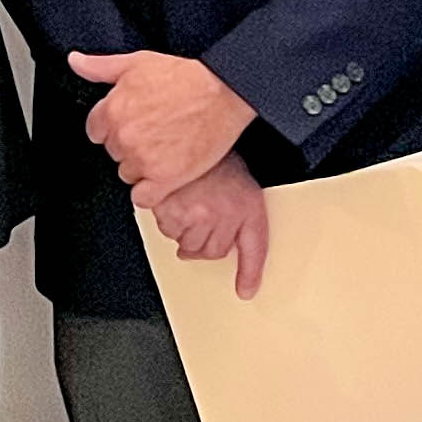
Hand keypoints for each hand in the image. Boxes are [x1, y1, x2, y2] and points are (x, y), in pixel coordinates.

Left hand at [68, 49, 257, 204]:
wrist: (223, 93)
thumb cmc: (185, 77)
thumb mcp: (137, 62)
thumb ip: (100, 67)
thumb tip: (75, 61)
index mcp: (112, 111)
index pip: (95, 132)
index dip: (113, 128)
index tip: (131, 124)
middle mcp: (124, 137)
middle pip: (113, 153)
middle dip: (129, 146)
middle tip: (154, 134)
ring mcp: (143, 160)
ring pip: (127, 174)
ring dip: (141, 168)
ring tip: (165, 150)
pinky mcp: (165, 179)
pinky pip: (143, 198)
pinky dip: (151, 192)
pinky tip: (163, 177)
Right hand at [147, 155, 272, 298]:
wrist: (195, 130)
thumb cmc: (216, 160)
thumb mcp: (244, 191)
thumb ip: (244, 231)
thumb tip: (245, 283)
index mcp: (247, 208)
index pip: (253, 250)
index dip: (250, 272)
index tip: (246, 291)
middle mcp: (225, 215)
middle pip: (211, 251)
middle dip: (204, 240)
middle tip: (202, 217)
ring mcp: (198, 215)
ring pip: (187, 244)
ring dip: (184, 229)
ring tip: (188, 203)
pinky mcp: (173, 211)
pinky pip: (168, 231)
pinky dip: (168, 218)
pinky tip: (175, 200)